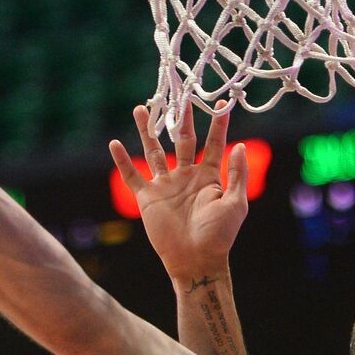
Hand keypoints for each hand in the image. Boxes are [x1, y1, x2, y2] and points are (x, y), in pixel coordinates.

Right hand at [109, 103, 249, 279]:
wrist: (196, 261)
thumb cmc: (220, 235)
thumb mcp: (235, 203)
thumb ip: (236, 174)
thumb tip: (239, 145)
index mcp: (208, 176)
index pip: (214, 143)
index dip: (218, 124)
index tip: (221, 102)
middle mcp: (185, 176)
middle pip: (181, 140)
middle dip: (178, 118)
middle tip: (176, 94)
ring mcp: (165, 185)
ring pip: (153, 151)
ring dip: (147, 131)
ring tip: (141, 108)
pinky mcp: (147, 198)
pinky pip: (132, 176)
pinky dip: (122, 161)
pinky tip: (114, 144)